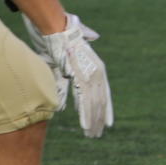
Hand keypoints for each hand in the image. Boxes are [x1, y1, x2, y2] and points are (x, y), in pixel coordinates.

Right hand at [25, 13, 112, 137]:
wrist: (58, 29)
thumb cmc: (62, 43)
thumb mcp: (68, 63)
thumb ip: (68, 78)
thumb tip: (67, 92)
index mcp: (98, 69)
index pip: (104, 94)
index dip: (106, 109)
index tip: (107, 123)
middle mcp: (98, 73)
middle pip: (101, 101)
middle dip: (99, 119)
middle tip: (97, 134)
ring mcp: (90, 75)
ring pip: (94, 103)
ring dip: (92, 120)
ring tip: (92, 135)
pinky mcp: (80, 76)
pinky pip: (84, 99)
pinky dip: (85, 113)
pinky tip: (86, 125)